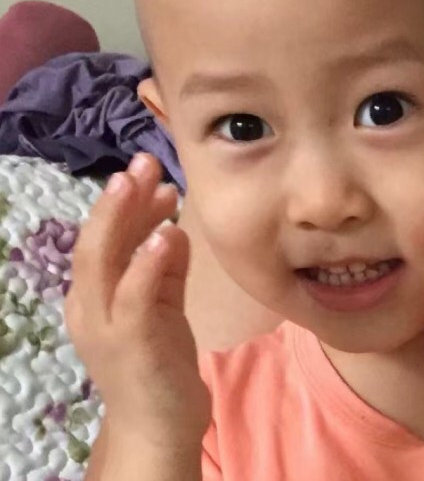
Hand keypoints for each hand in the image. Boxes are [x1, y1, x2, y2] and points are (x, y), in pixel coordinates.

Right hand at [66, 154, 209, 447]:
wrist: (158, 423)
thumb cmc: (159, 357)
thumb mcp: (161, 302)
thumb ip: (164, 265)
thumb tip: (171, 224)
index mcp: (95, 294)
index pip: (104, 238)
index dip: (122, 202)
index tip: (147, 170)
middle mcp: (90, 306)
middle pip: (96, 242)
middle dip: (118, 199)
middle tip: (141, 162)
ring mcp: (106, 326)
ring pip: (104, 262)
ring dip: (125, 218)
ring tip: (146, 183)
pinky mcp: (133, 343)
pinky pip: (136, 296)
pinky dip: (147, 263)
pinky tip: (165, 234)